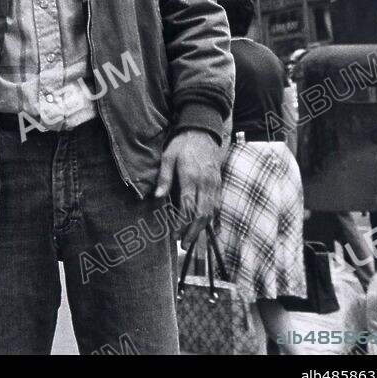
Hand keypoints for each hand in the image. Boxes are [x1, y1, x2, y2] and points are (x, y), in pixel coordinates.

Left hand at [153, 129, 221, 247]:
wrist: (202, 133)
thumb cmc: (182, 145)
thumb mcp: (168, 157)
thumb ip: (163, 178)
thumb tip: (157, 198)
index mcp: (191, 177)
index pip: (188, 206)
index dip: (182, 223)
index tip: (175, 234)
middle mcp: (205, 183)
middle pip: (202, 214)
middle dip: (193, 232)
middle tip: (183, 244)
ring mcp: (214, 185)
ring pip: (211, 212)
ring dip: (202, 229)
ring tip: (192, 240)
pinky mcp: (219, 185)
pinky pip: (217, 206)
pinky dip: (211, 219)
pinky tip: (205, 228)